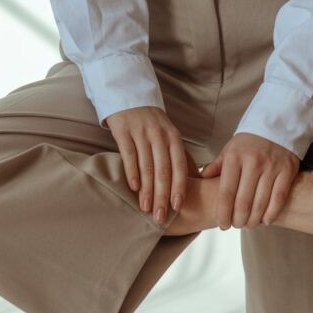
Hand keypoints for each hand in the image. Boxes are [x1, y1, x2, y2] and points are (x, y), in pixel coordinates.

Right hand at [105, 105, 200, 224]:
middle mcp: (159, 135)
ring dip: (147, 190)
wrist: (129, 95)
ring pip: (147, 166)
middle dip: (163, 196)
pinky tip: (133, 188)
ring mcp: (141, 132)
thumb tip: (188, 183)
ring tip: (146, 208)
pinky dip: (132, 172)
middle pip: (163, 170)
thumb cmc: (151, 122)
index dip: (179, 187)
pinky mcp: (124, 131)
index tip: (178, 207)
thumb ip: (175, 155)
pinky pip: (129, 155)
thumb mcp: (168, 133)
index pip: (179, 166)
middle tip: (161, 217)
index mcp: (173, 137)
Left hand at [200, 132, 300, 228]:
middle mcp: (252, 162)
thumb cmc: (249, 142)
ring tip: (249, 224)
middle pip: (243, 202)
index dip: (223, 213)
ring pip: (261, 203)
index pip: (226, 193)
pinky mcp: (287, 169)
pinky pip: (279, 198)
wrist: (276, 124)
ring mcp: (271, 166)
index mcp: (234, 158)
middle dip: (238, 220)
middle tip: (236, 226)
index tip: (222, 225)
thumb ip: (216, 166)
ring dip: (254, 220)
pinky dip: (272, 213)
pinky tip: (265, 220)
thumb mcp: (229, 149)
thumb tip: (201, 179)